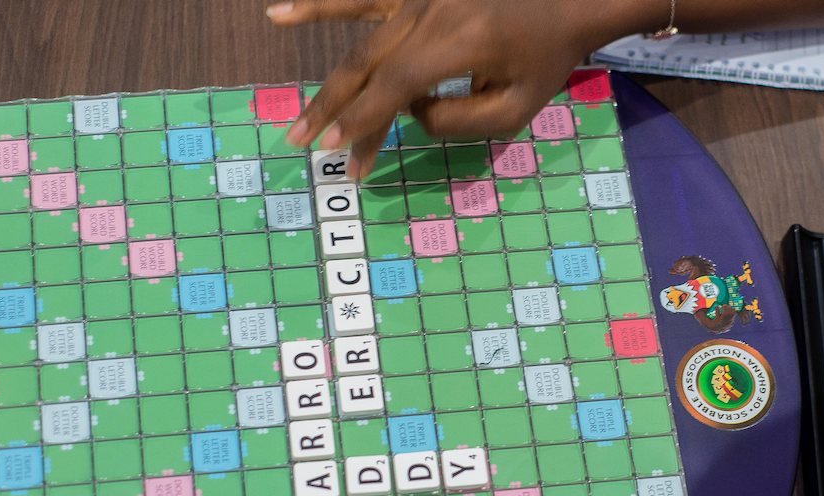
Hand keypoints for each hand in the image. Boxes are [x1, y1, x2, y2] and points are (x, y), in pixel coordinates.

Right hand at [267, 0, 634, 177]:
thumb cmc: (544, 59)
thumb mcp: (514, 110)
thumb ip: (457, 122)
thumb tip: (407, 112)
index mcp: (460, 40)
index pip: (394, 86)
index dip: (362, 120)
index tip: (336, 152)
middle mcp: (431, 9)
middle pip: (368, 67)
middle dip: (333, 110)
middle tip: (303, 146)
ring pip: (359, 37)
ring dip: (326, 77)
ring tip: (292, 107)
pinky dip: (321, 5)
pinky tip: (279, 12)